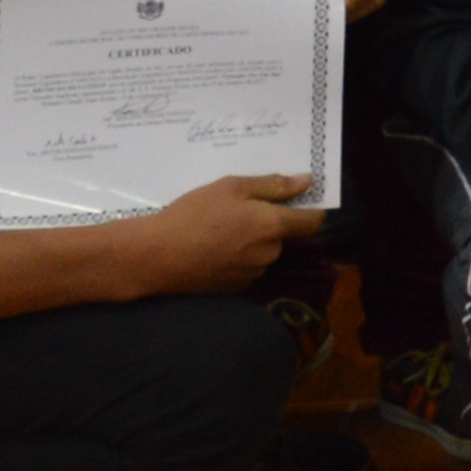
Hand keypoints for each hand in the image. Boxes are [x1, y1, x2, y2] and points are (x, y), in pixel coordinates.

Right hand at [129, 172, 324, 294]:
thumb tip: (306, 182)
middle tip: (241, 209)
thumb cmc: (194, 214)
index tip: (303, 199)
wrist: (157, 256)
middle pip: (284, 235)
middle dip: (271, 223)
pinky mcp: (236, 288)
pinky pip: (248, 267)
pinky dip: (239, 257)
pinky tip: (215, 247)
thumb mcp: (232, 187)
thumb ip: (273, 185)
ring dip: (254, 241)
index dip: (313, 209)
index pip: (312, 222)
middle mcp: (269, 254)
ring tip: (222, 228)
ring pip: (265, 252)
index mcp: (273, 227)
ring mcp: (253, 274)